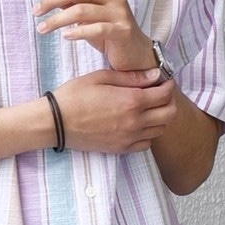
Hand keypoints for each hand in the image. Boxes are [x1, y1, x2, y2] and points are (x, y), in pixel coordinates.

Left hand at [33, 0, 154, 72]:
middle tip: (36, 11)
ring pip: (82, 10)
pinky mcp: (122, 31)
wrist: (135, 54)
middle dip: (52, 0)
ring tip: (42, 29)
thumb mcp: (90, 15)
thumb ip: (75, 3)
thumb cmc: (110, 33)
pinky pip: (96, 29)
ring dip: (58, 20)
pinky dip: (78, 32)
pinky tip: (65, 37)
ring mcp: (119, 12)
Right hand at [50, 69, 176, 154]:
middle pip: (169, 114)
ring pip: (160, 130)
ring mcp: (128, 138)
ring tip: (149, 108)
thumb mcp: (102, 77)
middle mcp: (135, 122)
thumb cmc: (75, 96)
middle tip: (160, 93)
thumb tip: (155, 75)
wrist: (56, 123)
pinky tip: (138, 124)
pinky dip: (148, 134)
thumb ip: (132, 77)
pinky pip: (146, 144)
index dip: (168, 84)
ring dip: (160, 117)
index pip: (165, 94)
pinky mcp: (120, 149)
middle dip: (169, 101)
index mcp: (132, 101)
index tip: (164, 79)